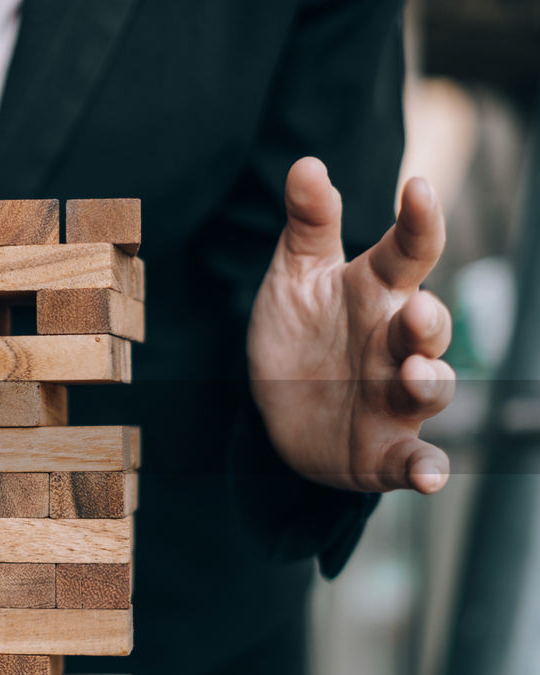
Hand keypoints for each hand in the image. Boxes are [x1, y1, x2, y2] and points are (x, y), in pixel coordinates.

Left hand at [247, 157, 453, 493]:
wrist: (276, 410)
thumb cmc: (298, 333)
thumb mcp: (294, 277)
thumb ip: (308, 225)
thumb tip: (306, 163)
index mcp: (376, 293)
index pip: (409, 251)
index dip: (418, 221)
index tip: (417, 189)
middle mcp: (395, 344)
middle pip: (429, 326)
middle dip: (428, 319)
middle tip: (413, 309)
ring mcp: (395, 399)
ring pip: (431, 389)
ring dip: (429, 382)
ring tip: (414, 373)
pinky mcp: (384, 451)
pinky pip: (415, 461)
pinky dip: (426, 469)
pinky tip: (430, 477)